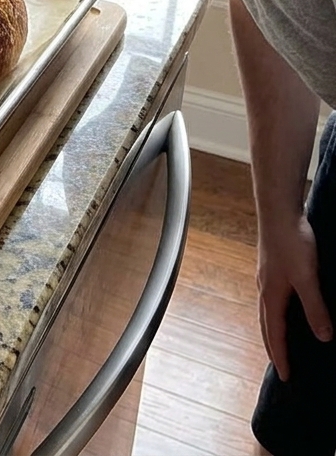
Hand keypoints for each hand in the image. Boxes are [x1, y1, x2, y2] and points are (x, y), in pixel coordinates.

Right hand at [257, 214, 332, 379]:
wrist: (278, 212)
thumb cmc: (291, 242)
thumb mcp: (308, 278)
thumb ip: (315, 308)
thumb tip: (323, 336)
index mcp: (271, 295)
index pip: (275, 333)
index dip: (281, 355)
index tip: (285, 376)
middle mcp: (265, 288)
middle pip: (266, 324)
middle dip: (272, 346)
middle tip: (280, 365)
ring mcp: (267, 277)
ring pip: (267, 311)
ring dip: (272, 329)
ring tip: (280, 342)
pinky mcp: (273, 267)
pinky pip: (272, 298)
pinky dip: (276, 312)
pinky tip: (285, 308)